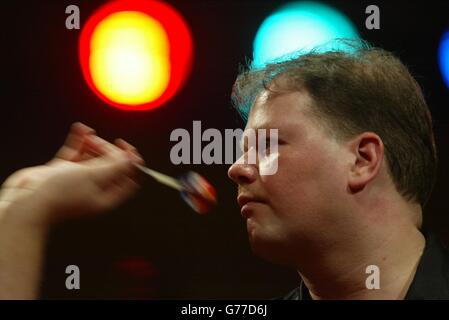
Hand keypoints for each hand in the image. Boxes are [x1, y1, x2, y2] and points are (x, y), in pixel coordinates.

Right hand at [0, 122, 144, 225]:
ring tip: (88, 135)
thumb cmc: (59, 193)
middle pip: (110, 165)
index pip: (128, 179)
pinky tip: (80, 129)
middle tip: (98, 142)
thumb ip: (115, 167)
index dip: (130, 163)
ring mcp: (77, 181)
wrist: (26, 200)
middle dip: (108, 150)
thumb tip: (133, 159)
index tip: (126, 148)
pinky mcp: (62, 173)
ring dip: (94, 144)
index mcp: (106, 196)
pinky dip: (79, 142)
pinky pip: (75, 154)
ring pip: (93, 158)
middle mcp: (94, 189)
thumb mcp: (94, 176)